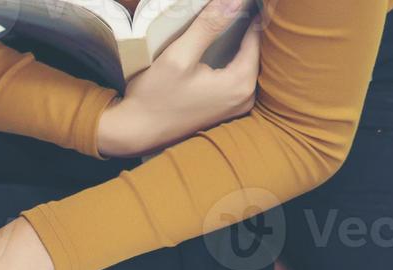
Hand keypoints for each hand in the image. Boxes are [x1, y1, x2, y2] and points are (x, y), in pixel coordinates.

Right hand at [97, 0, 260, 157]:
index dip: (248, 14)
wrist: (136, 132)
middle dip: (244, 29)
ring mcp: (236, 108)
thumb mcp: (179, 56)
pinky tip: (218, 50)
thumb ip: (209, 26)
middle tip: (234, 9)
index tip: (243, 2)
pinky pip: (237, 78)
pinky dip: (230, 61)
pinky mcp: (225, 112)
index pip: (256, 36)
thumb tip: (235, 0)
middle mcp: (245, 98)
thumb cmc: (154, 97)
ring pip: (245, 64)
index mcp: (240, 83)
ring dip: (238, 45)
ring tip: (226, 24)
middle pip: (253, 52)